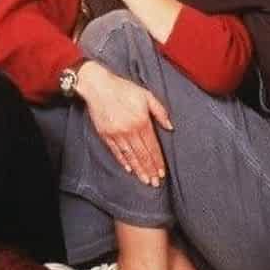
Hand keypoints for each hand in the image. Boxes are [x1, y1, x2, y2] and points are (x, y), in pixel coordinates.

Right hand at [76, 61, 173, 186]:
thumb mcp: (146, 95)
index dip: (158, 161)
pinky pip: (116, 152)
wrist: (98, 86)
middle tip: (155, 183)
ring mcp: (117, 134)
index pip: (152, 146)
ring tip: (145, 181)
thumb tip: (170, 127)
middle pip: (142, 155)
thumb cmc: (124, 88)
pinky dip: (123, 161)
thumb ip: (159, 111)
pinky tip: (129, 169)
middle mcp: (130, 131)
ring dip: (139, 170)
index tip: (162, 173)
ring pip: (130, 156)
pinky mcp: (105, 135)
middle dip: (150, 170)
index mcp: (142, 122)